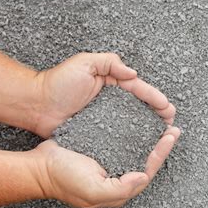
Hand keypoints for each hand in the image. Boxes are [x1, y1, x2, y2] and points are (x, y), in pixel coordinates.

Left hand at [33, 52, 175, 137]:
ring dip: (149, 126)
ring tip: (163, 133)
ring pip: (133, 120)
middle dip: (158, 112)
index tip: (166, 107)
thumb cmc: (57, 83)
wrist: (36, 106)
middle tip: (171, 121)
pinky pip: (119, 134)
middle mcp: (111, 100)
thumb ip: (109, 63)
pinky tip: (142, 144)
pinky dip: (133, 138)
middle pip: (140, 106)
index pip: (137, 88)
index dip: (153, 98)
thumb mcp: (84, 63)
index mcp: (111, 82)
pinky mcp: (98, 131)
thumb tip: (132, 73)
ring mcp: (106, 116)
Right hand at [33, 126, 180, 207]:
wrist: (39, 166)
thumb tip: (143, 176)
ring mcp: (110, 164)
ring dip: (151, 139)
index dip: (160, 154)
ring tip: (162, 125)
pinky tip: (140, 124)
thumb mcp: (92, 189)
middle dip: (161, 146)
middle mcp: (117, 178)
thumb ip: (120, 188)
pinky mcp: (102, 152)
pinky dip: (135, 134)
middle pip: (146, 162)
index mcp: (118, 189)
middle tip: (173, 130)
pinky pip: (123, 143)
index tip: (169, 137)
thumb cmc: (63, 179)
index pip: (147, 172)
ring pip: (137, 152)